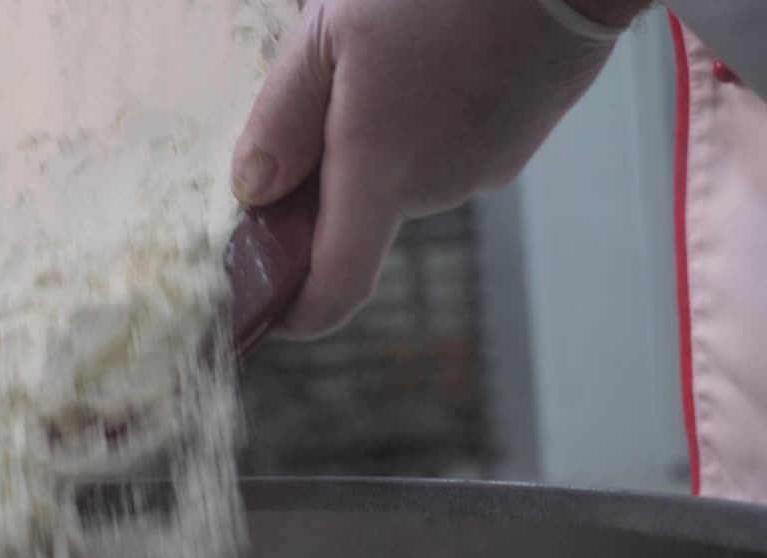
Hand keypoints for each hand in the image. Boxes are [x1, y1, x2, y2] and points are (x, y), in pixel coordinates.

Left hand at [233, 0, 644, 337]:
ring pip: (403, 176)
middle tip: (315, 104)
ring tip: (380, 61)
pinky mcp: (513, 144)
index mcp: (381, 173)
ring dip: (376, 142)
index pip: (337, 286)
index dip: (300, 314)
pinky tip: (426, 61)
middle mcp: (434, 189)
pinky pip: (444, 150)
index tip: (272, 314)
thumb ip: (283, 119)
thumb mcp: (331, 35)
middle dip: (327, 180)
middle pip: (361, 215)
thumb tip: (252, 191)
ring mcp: (482, 169)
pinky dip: (419, 123)